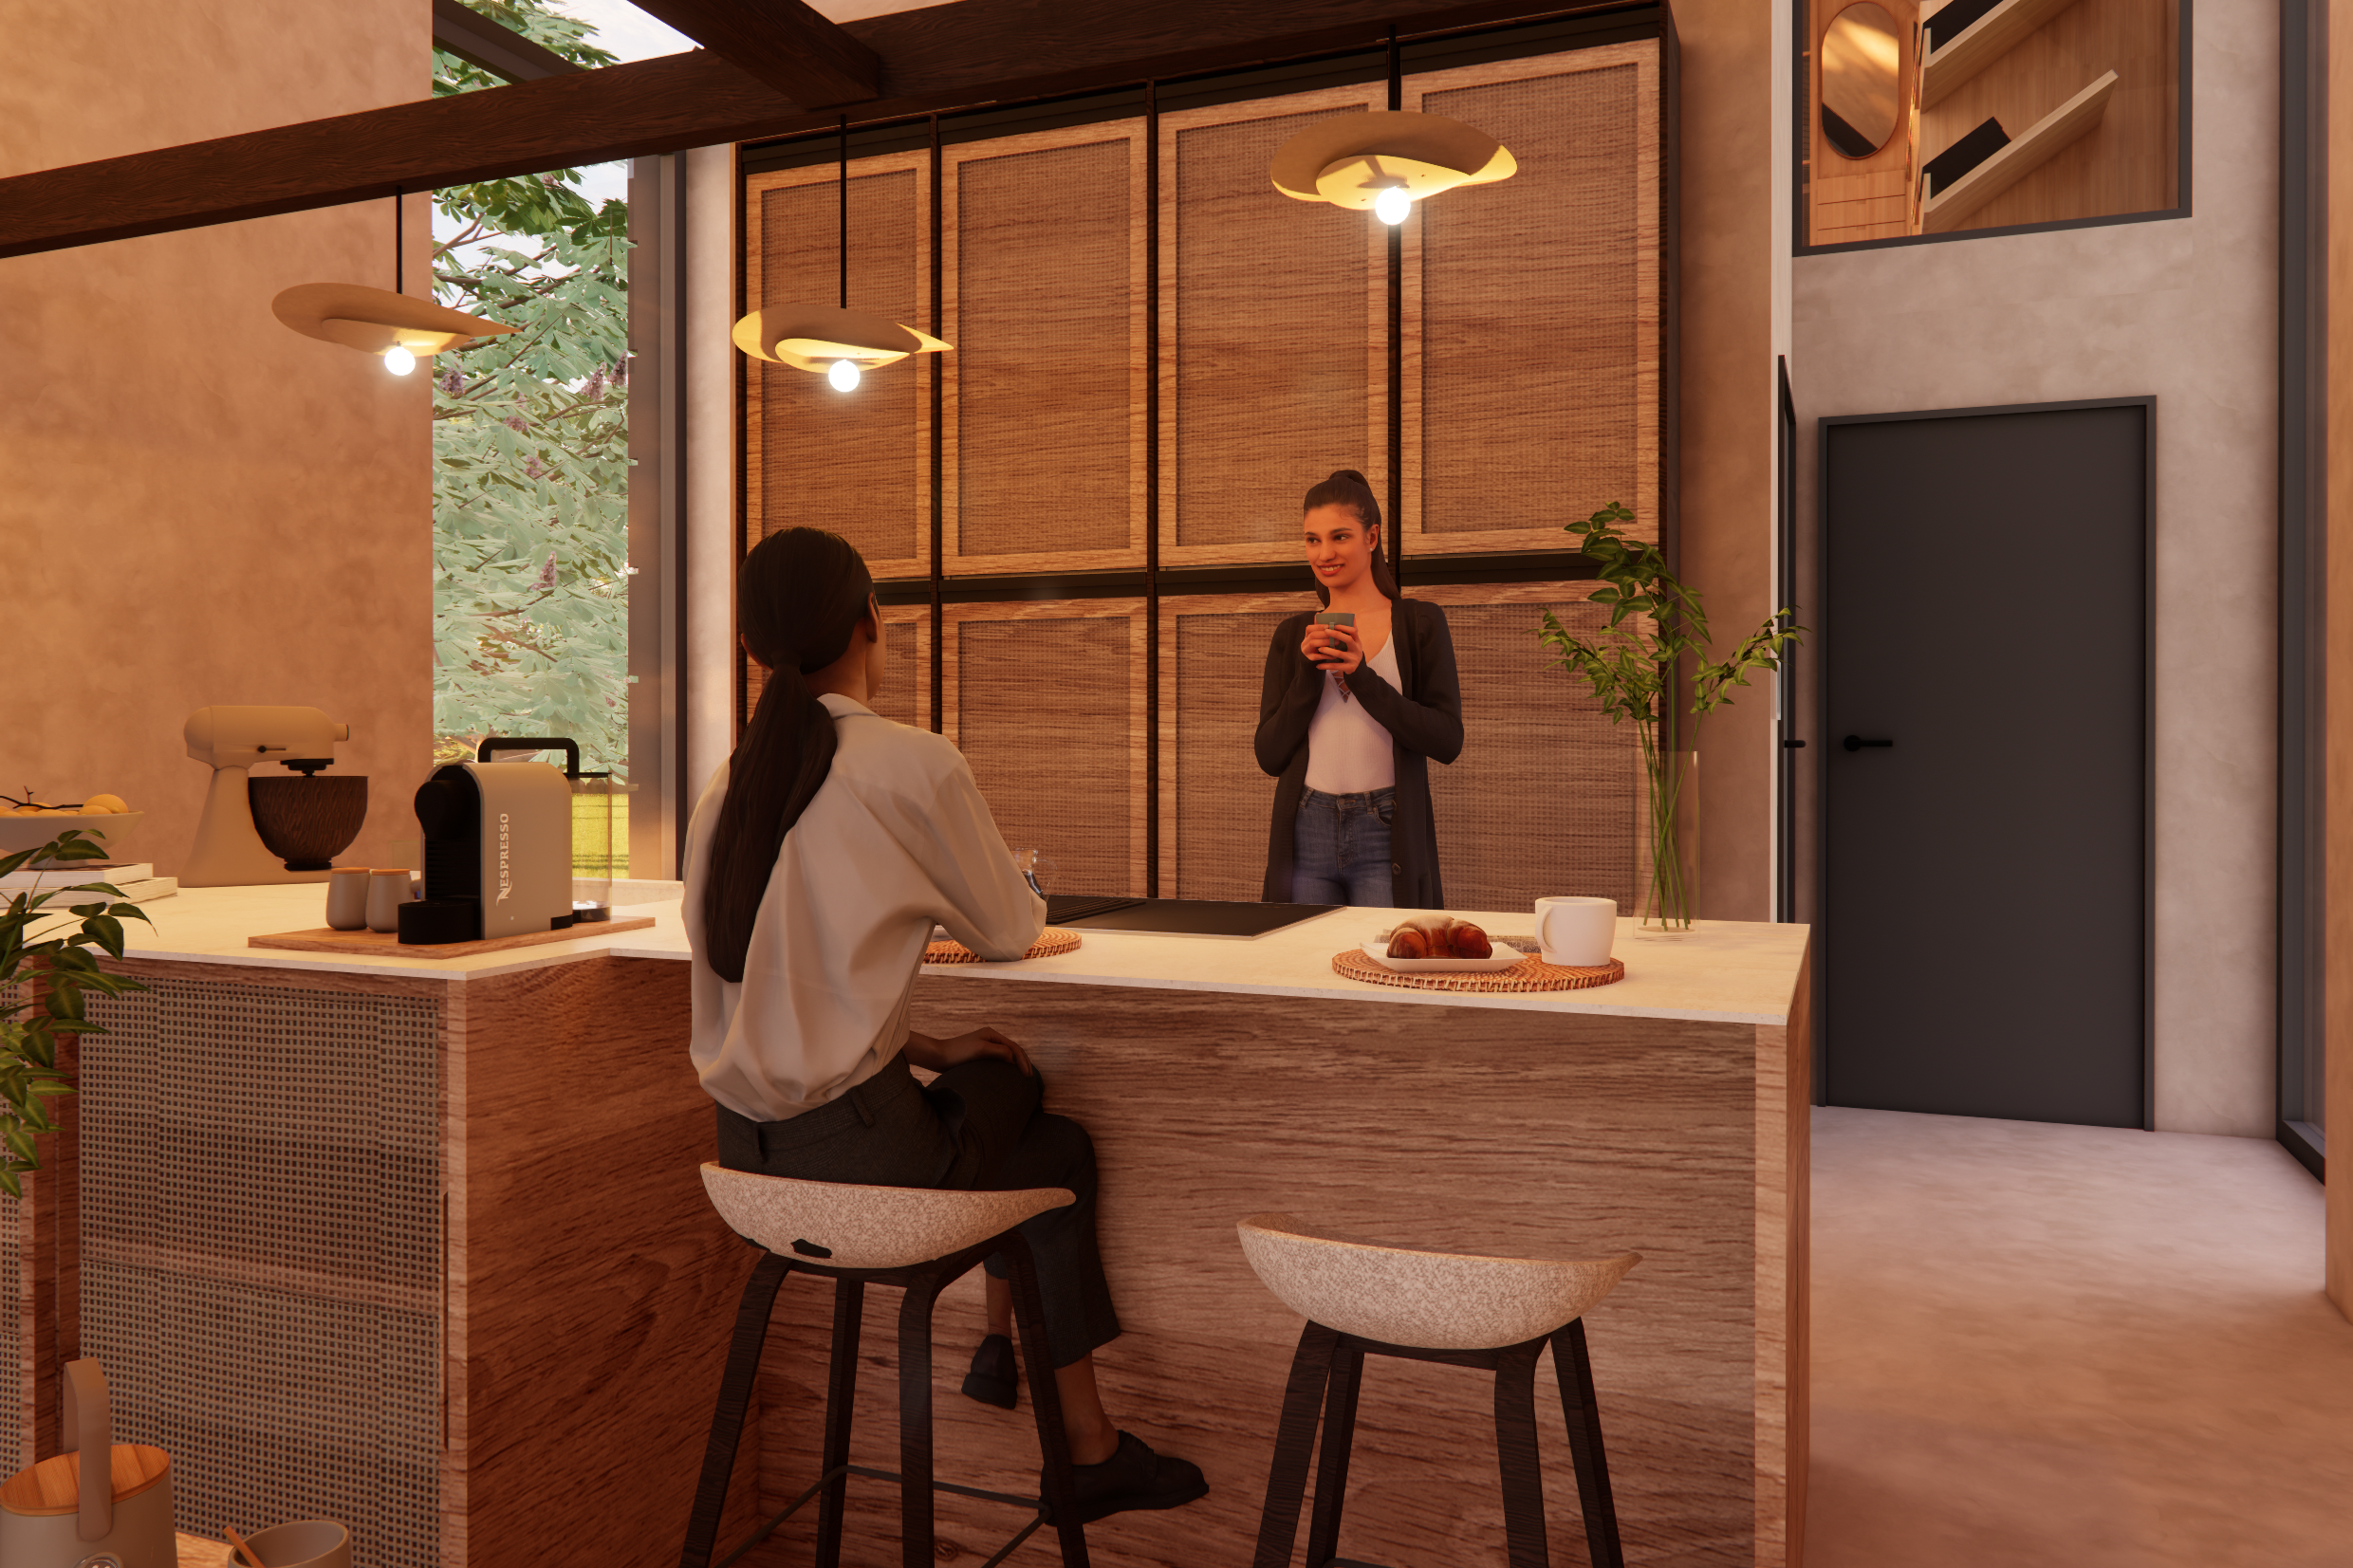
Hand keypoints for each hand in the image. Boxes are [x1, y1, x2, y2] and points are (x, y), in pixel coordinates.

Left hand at [903, 1025, 1034, 1075]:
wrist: (938, 1056)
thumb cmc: (958, 1053)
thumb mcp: (980, 1050)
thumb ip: (999, 1051)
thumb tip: (1012, 1058)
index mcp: (992, 1035)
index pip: (1014, 1048)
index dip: (1023, 1061)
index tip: (1027, 1075)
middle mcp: (989, 1039)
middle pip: (1012, 1050)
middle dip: (1022, 1062)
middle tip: (1029, 1077)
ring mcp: (984, 1047)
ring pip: (1005, 1055)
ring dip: (1015, 1065)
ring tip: (1021, 1077)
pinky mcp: (978, 1056)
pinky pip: (997, 1061)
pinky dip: (1005, 1067)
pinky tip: (1006, 1077)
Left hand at [1300, 622, 1362, 676]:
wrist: (1357, 668)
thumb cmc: (1352, 651)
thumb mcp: (1353, 641)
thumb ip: (1350, 630)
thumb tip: (1351, 615)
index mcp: (1357, 641)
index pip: (1353, 631)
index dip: (1344, 627)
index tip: (1333, 624)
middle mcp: (1357, 649)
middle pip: (1348, 639)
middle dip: (1336, 634)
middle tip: (1325, 631)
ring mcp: (1353, 659)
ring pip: (1339, 653)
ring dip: (1328, 650)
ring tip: (1319, 648)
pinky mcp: (1349, 668)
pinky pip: (1336, 666)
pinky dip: (1326, 665)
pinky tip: (1318, 665)